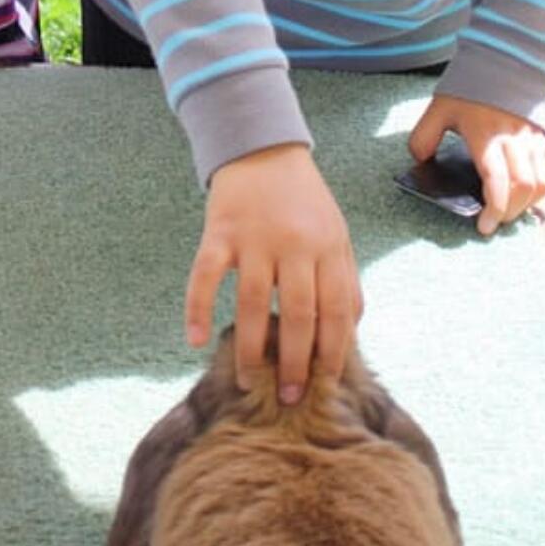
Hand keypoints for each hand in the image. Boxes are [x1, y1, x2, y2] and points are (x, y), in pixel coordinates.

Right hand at [186, 143, 361, 404]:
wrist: (263, 148)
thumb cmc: (304, 199)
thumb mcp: (336, 233)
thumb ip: (346, 278)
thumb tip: (350, 331)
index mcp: (328, 247)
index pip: (336, 310)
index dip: (332, 351)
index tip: (325, 383)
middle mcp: (294, 244)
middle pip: (298, 313)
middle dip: (294, 362)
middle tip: (288, 397)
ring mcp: (255, 237)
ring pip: (253, 303)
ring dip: (250, 348)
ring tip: (248, 380)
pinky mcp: (220, 231)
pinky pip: (205, 276)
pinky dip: (196, 308)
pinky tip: (194, 339)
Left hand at [408, 95, 544, 236]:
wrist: (503, 59)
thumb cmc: (469, 86)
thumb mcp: (439, 108)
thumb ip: (424, 136)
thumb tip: (421, 163)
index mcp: (486, 134)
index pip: (497, 179)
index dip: (493, 208)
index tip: (484, 227)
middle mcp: (514, 139)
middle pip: (523, 187)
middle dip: (509, 213)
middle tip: (493, 222)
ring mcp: (533, 139)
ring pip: (542, 183)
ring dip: (528, 204)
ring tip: (509, 211)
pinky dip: (544, 190)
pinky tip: (528, 196)